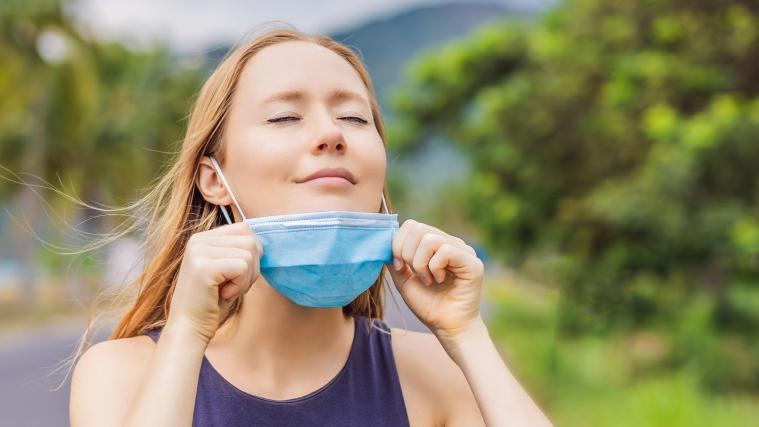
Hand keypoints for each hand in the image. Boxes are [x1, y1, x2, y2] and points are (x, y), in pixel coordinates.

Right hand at [167, 222, 261, 342]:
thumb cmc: (212, 303)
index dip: (251, 255)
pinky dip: (240, 286)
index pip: (244, 229)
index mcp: (202, 238)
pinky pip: (243, 266)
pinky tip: (223, 295)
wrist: (189, 329)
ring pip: (249, 254)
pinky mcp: (204, 266)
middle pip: (250, 240)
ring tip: (226, 291)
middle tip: (232, 286)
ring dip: (245, 279)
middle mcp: (198, 240)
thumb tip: (263, 242)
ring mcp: (199, 251)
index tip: (235, 275)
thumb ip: (239, 251)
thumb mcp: (226, 271)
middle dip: (251, 268)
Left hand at [389, 219, 484, 340]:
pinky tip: (439, 281)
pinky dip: (434, 268)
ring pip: (429, 239)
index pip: (412, 225)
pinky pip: (444, 251)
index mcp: (436, 244)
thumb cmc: (428, 305)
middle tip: (415, 274)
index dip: (398, 244)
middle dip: (407, 254)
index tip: (400, 267)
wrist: (447, 327)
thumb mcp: (404, 279)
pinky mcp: (473, 263)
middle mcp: (451, 243)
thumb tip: (384, 242)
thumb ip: (395, 259)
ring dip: (421, 264)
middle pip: (418, 228)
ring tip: (428, 280)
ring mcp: (463, 251)